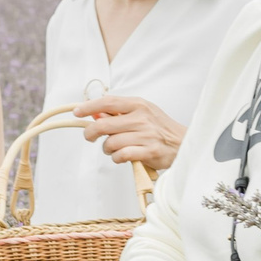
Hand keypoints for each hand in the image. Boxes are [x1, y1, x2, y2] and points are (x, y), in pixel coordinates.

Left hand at [72, 95, 186, 173]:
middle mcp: (141, 118)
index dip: (89, 107)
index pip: (108, 102)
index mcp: (138, 104)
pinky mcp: (149, 152)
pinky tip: (120, 157)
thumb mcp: (141, 113)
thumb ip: (119, 113)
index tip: (77, 112)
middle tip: (90, 137)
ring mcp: (146, 135)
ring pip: (111, 143)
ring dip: (107, 149)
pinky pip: (121, 155)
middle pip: (104, 125)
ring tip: (112, 149)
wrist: (183, 143)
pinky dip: (116, 158)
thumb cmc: (158, 128)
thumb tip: (94, 114)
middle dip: (91, 133)